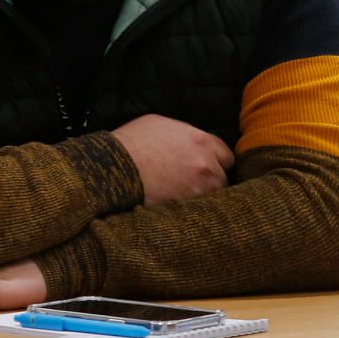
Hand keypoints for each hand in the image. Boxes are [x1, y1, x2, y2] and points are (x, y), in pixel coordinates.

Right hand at [111, 113, 234, 205]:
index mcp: (202, 142)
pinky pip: (198, 213)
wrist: (112, 169)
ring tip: (185, 199)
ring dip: (202, 198)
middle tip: (194, 184)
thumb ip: (184, 134)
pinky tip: (179, 209)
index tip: (207, 166)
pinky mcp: (185, 209)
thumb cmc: (131, 143)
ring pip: (212, 198)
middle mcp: (206, 165)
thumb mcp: (160, 125)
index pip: (226, 156)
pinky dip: (191, 212)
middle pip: (222, 179)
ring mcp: (198, 189)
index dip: (215, 162)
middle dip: (211, 181)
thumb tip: (188, 141)